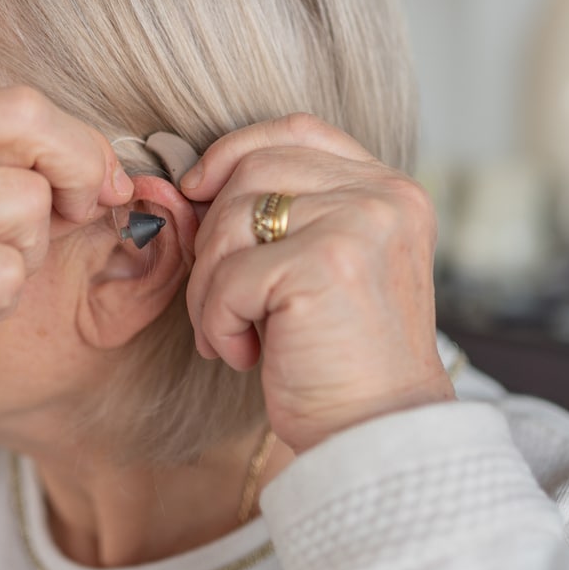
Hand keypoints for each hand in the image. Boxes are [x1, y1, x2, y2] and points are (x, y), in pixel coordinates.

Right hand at [0, 87, 132, 426]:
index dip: (79, 145)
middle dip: (78, 172)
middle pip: (30, 122)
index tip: (99, 187)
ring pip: (27, 205)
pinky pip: (7, 274)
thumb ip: (6, 168)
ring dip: (25, 255)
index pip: (22, 101)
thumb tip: (113, 175)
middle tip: (70, 215)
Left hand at [182, 114, 453, 453]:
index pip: (297, 131)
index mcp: (390, 191)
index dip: (235, 151)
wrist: (378, 438)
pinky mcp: (324, 265)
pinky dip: (217, 322)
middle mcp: (383, 196)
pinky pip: (228, 276)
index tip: (197, 190)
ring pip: (232, 220)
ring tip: (233, 333)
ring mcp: (358, 225)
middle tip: (218, 299)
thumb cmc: (342, 362)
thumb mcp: (322, 269)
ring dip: (210, 285)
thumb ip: (280, 217)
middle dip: (213, 235)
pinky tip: (246, 355)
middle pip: (253, 170)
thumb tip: (178, 186)